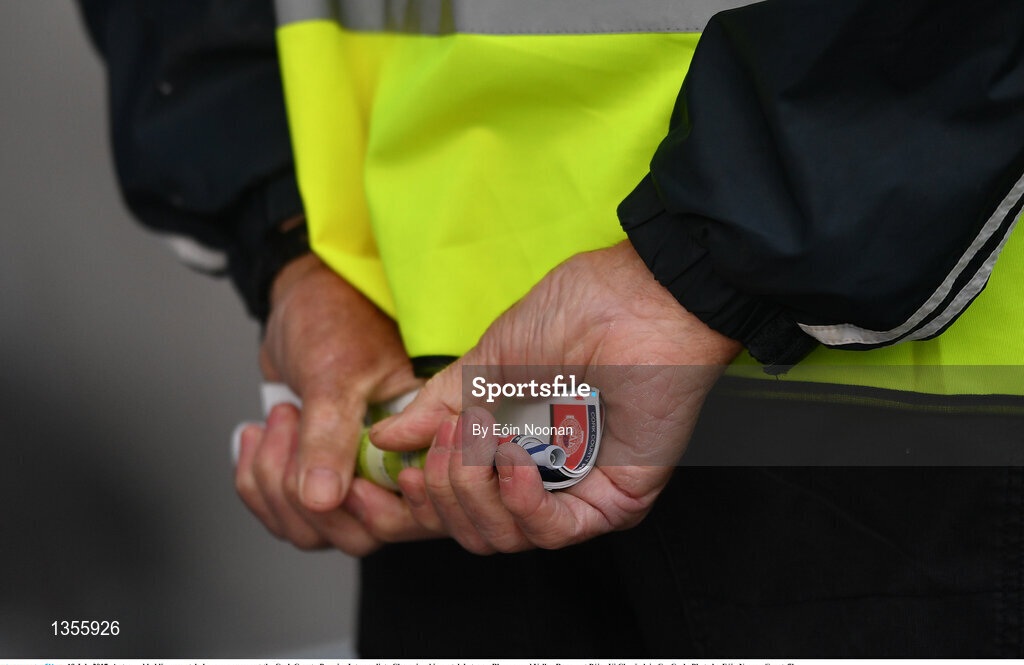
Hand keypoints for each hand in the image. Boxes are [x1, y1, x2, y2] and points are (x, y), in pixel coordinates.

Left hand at [234, 253, 439, 554]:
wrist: (303, 300)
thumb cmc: (336, 319)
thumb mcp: (335, 374)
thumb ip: (331, 437)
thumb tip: (323, 500)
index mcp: (425, 442)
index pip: (413, 513)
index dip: (369, 509)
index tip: (331, 476)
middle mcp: (397, 469)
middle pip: (359, 534)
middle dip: (304, 492)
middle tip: (291, 425)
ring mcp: (356, 478)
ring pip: (316, 530)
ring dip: (274, 483)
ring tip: (277, 421)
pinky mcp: (318, 478)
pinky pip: (286, 514)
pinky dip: (256, 482)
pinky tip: (255, 437)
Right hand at [369, 241, 740, 553]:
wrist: (636, 298)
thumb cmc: (576, 314)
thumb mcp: (486, 363)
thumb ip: (438, 407)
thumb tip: (386, 437)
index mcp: (511, 447)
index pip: (454, 505)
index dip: (416, 501)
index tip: (390, 476)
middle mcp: (543, 479)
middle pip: (470, 531)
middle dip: (440, 492)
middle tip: (444, 439)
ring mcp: (577, 493)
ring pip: (504, 538)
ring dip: (474, 488)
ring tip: (481, 434)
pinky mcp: (614, 503)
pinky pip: (553, 532)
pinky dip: (521, 501)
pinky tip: (514, 459)